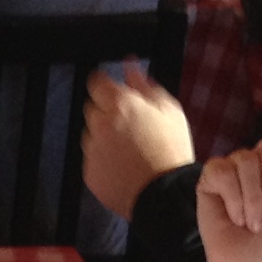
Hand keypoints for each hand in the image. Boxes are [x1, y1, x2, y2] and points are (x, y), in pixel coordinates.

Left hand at [83, 64, 192, 221]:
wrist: (165, 196)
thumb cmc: (172, 152)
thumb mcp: (169, 111)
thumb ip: (144, 85)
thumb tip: (130, 65)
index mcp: (120, 104)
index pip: (96, 82)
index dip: (104, 86)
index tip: (111, 93)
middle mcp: (101, 125)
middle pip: (91, 108)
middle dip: (105, 113)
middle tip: (127, 127)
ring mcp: (93, 150)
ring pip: (90, 135)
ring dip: (103, 137)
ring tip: (127, 151)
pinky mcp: (90, 173)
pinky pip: (92, 159)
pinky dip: (103, 160)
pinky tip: (123, 167)